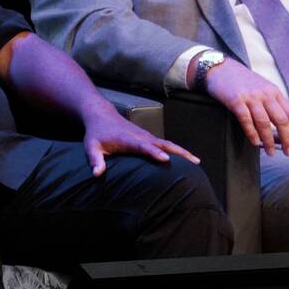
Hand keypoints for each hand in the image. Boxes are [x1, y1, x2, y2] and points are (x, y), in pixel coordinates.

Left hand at [79, 106, 198, 177]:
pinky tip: (187, 159)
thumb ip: (95, 160)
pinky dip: (177, 150)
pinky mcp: (148, 137)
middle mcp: (141, 137)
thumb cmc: (96, 133)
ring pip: (168, 143)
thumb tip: (97, 174)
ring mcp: (147, 136)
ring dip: (182, 152)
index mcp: (129, 140)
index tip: (165, 159)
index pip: (143, 147)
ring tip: (197, 162)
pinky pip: (165, 144)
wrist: (101, 114)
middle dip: (179, 152)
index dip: (154, 152)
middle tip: (194, 162)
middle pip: (163, 144)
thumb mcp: (91, 146)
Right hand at [202, 59, 288, 155]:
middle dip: (287, 139)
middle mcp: (265, 94)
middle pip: (281, 120)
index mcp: (274, 91)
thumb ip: (278, 101)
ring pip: (264, 122)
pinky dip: (252, 133)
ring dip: (269, 140)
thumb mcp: (264, 87)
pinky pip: (246, 120)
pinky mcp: (235, 100)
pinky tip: (255, 142)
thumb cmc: (242, 80)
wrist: (220, 68)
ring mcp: (250, 97)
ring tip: (271, 152)